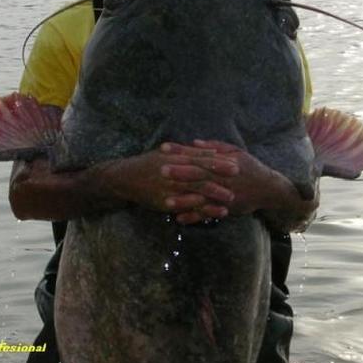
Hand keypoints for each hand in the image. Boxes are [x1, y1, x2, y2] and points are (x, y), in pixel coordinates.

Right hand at [106, 146, 237, 222]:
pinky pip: (186, 207)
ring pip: (195, 192)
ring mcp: (170, 188)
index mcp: (176, 158)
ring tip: (230, 200)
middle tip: (238, 182)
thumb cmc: (148, 163)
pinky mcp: (165, 202)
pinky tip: (213, 213)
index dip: (219, 162)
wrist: (125, 179)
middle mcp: (174, 173)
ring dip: (214, 196)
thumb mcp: (168, 153)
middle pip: (201, 176)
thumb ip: (190, 151)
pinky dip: (200, 210)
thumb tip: (211, 149)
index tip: (235, 163)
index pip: (201, 159)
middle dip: (220, 179)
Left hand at [163, 140, 318, 230]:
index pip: (197, 155)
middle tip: (160, 170)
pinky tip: (180, 219)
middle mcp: (222, 178)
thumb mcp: (235, 152)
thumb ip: (215, 147)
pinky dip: (194, 217)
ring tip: (165, 200)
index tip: (164, 148)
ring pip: (202, 197)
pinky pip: (208, 214)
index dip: (180, 151)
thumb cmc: (250, 168)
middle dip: (179, 173)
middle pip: (198, 175)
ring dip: (183, 199)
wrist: (269, 189)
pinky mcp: (226, 208)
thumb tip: (194, 143)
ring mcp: (223, 195)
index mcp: (222, 162)